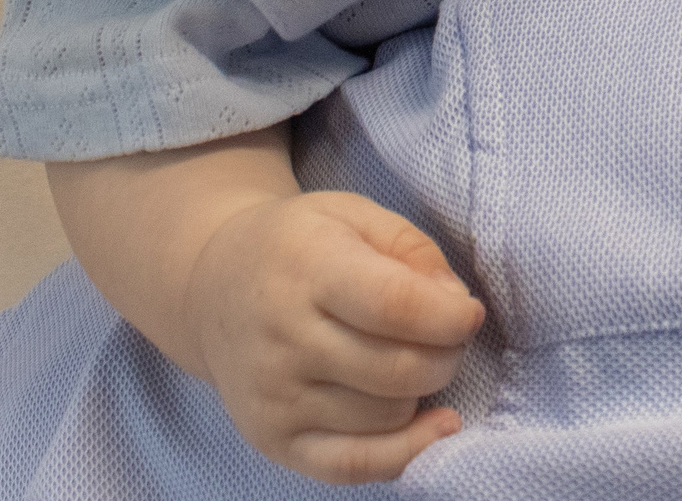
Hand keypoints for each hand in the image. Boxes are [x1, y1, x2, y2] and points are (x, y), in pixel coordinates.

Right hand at [183, 189, 484, 483]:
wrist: (211, 288)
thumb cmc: (300, 247)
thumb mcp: (355, 215)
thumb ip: (414, 251)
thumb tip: (457, 308)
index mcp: (308, 269)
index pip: (394, 306)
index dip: (449, 316)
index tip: (469, 313)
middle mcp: (284, 338)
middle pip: (398, 369)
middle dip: (447, 355)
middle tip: (448, 336)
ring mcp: (275, 396)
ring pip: (387, 415)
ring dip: (422, 391)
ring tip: (413, 359)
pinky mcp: (273, 439)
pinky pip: (355, 465)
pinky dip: (406, 451)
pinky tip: (433, 424)